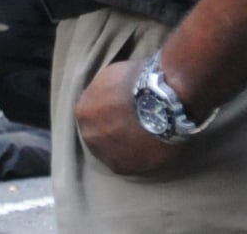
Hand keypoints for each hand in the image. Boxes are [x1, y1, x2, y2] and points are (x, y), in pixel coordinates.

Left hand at [75, 59, 184, 175]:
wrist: (163, 101)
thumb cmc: (139, 82)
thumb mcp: (111, 77)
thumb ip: (103, 92)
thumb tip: (108, 98)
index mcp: (83, 112)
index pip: (92, 116)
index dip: (108, 114)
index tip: (122, 113)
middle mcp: (89, 135)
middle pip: (99, 135)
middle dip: (113, 131)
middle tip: (134, 126)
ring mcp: (106, 154)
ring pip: (113, 152)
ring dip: (126, 146)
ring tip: (146, 138)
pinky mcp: (126, 168)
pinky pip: (130, 164)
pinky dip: (140, 157)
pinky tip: (152, 147)